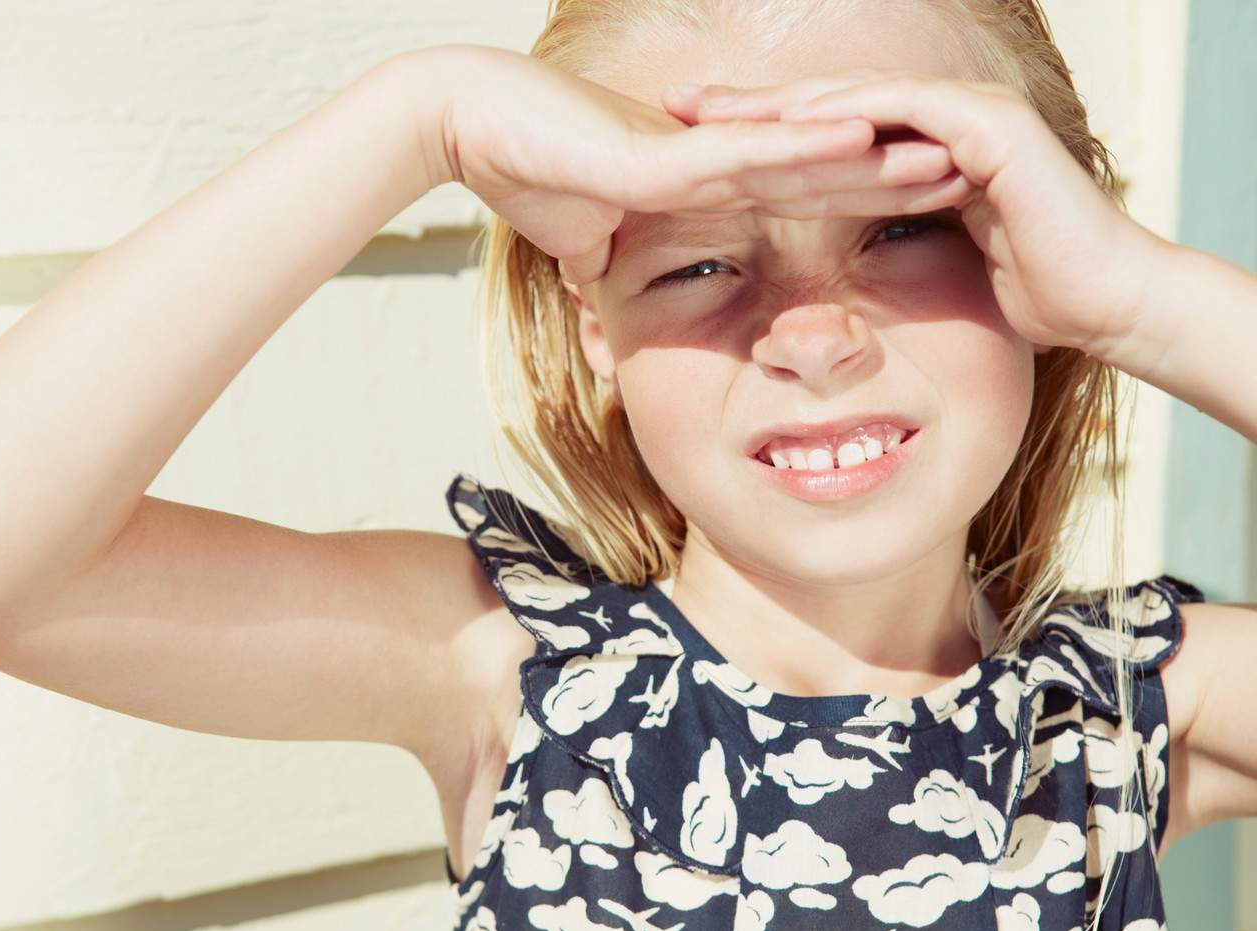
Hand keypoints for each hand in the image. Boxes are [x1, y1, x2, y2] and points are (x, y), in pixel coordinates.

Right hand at [430, 49, 958, 282]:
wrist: (466, 126)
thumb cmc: (521, 174)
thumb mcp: (584, 243)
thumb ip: (615, 264)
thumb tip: (611, 294)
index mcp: (703, 180)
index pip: (800, 189)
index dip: (863, 194)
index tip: (922, 205)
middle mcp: (712, 157)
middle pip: (822, 165)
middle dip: (896, 173)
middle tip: (973, 174)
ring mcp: (692, 150)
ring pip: (802, 152)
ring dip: (876, 156)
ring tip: (950, 155)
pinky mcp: (663, 156)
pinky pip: (750, 155)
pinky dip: (809, 148)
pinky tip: (870, 137)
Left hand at [664, 72, 1170, 354]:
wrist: (1103, 303)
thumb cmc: (1027, 297)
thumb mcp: (932, 270)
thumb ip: (888, 254)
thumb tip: (833, 294)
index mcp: (917, 152)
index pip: (823, 135)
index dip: (756, 138)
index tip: (689, 149)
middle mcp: (938, 121)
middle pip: (826, 105)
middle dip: (750, 105)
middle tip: (677, 105)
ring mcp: (966, 115)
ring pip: (855, 97)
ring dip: (782, 101)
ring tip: (715, 107)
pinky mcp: (989, 127)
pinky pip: (903, 109)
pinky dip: (847, 115)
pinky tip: (791, 121)